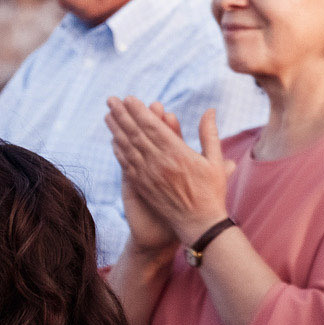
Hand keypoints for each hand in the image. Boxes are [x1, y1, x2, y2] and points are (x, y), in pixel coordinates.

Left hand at [106, 100, 233, 245]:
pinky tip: (113, 141)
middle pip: (136, 133)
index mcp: (178, 153)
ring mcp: (148, 175)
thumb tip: (210, 111)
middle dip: (122, 115)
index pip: (153, 127)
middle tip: (111, 100)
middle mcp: (160, 162)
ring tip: (108, 115)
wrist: (199, 225)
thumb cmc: (212, 193)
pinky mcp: (143, 187)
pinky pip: (127, 165)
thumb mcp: (216, 162)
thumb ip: (210, 135)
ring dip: (116, 130)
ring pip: (128, 147)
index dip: (139, 112)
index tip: (129, 99)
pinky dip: (119, 151)